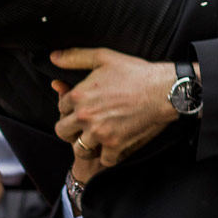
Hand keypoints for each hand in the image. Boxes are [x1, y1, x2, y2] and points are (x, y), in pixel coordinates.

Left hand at [49, 49, 176, 166]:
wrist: (164, 90)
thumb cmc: (135, 72)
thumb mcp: (102, 57)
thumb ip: (75, 57)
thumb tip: (53, 57)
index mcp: (79, 95)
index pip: (61, 107)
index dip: (70, 107)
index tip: (81, 107)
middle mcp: (85, 116)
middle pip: (62, 131)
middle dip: (71, 129)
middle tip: (83, 126)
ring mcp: (100, 133)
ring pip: (80, 149)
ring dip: (86, 145)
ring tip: (95, 138)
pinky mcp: (116, 146)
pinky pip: (104, 160)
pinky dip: (108, 155)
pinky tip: (113, 146)